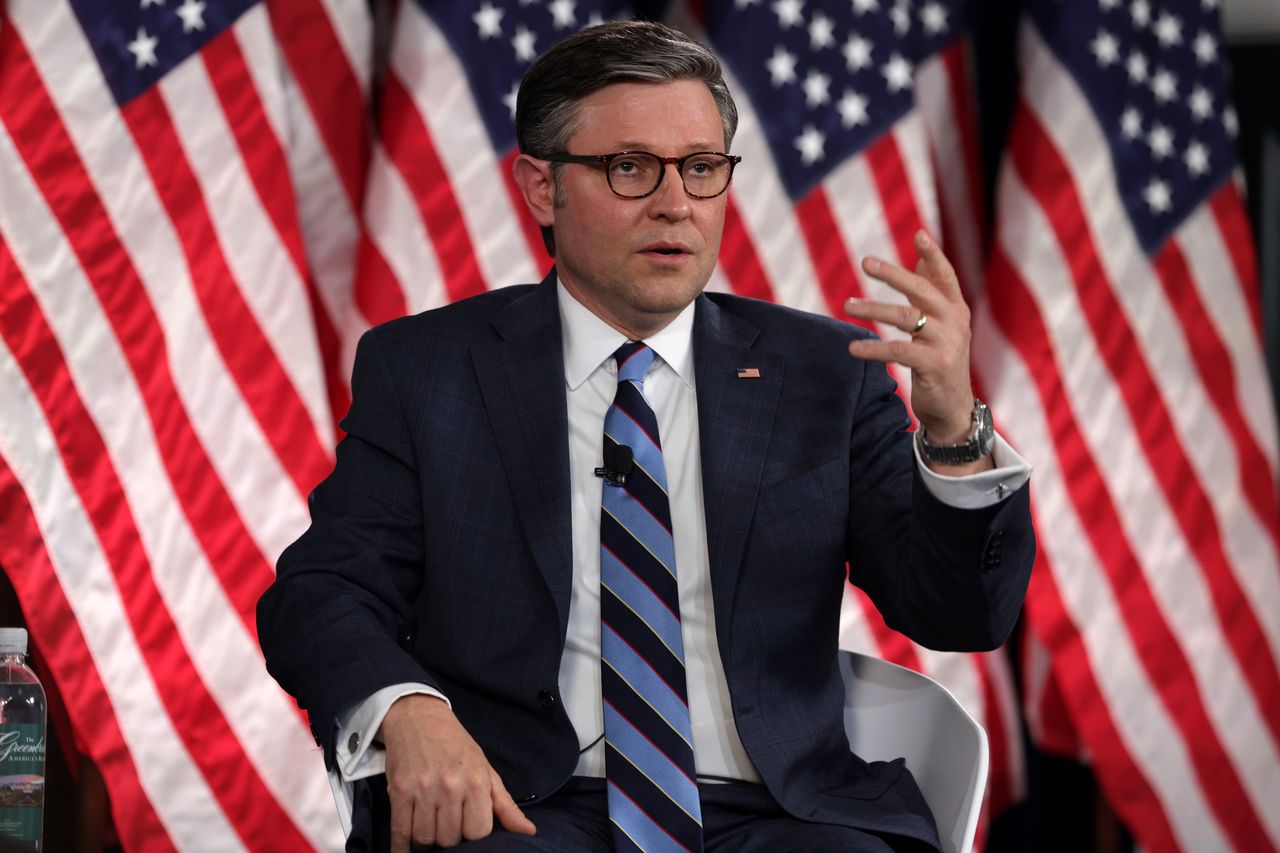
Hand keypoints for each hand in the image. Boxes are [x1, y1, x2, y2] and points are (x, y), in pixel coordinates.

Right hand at [378, 694, 536, 849]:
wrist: (419, 717)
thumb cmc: (456, 746)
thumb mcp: (485, 770)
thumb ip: (505, 805)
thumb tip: (529, 831)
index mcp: (476, 781)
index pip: (478, 833)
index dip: (472, 834)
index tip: (466, 825)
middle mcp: (450, 786)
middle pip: (450, 839)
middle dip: (449, 838)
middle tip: (445, 823)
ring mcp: (422, 788)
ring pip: (425, 839)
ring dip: (426, 841)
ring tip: (428, 827)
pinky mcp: (398, 790)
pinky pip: (400, 832)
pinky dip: (402, 846)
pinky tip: (406, 847)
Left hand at [844, 230, 990, 471]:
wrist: (952, 407)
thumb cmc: (940, 361)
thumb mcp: (939, 326)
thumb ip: (929, 295)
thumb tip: (918, 260)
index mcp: (956, 309)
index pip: (946, 276)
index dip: (933, 255)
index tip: (919, 234)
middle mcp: (955, 322)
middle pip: (922, 291)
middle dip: (893, 274)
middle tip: (865, 262)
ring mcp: (947, 344)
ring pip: (905, 318)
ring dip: (873, 309)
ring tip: (847, 305)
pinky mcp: (934, 365)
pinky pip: (898, 351)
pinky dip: (873, 348)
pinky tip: (853, 349)